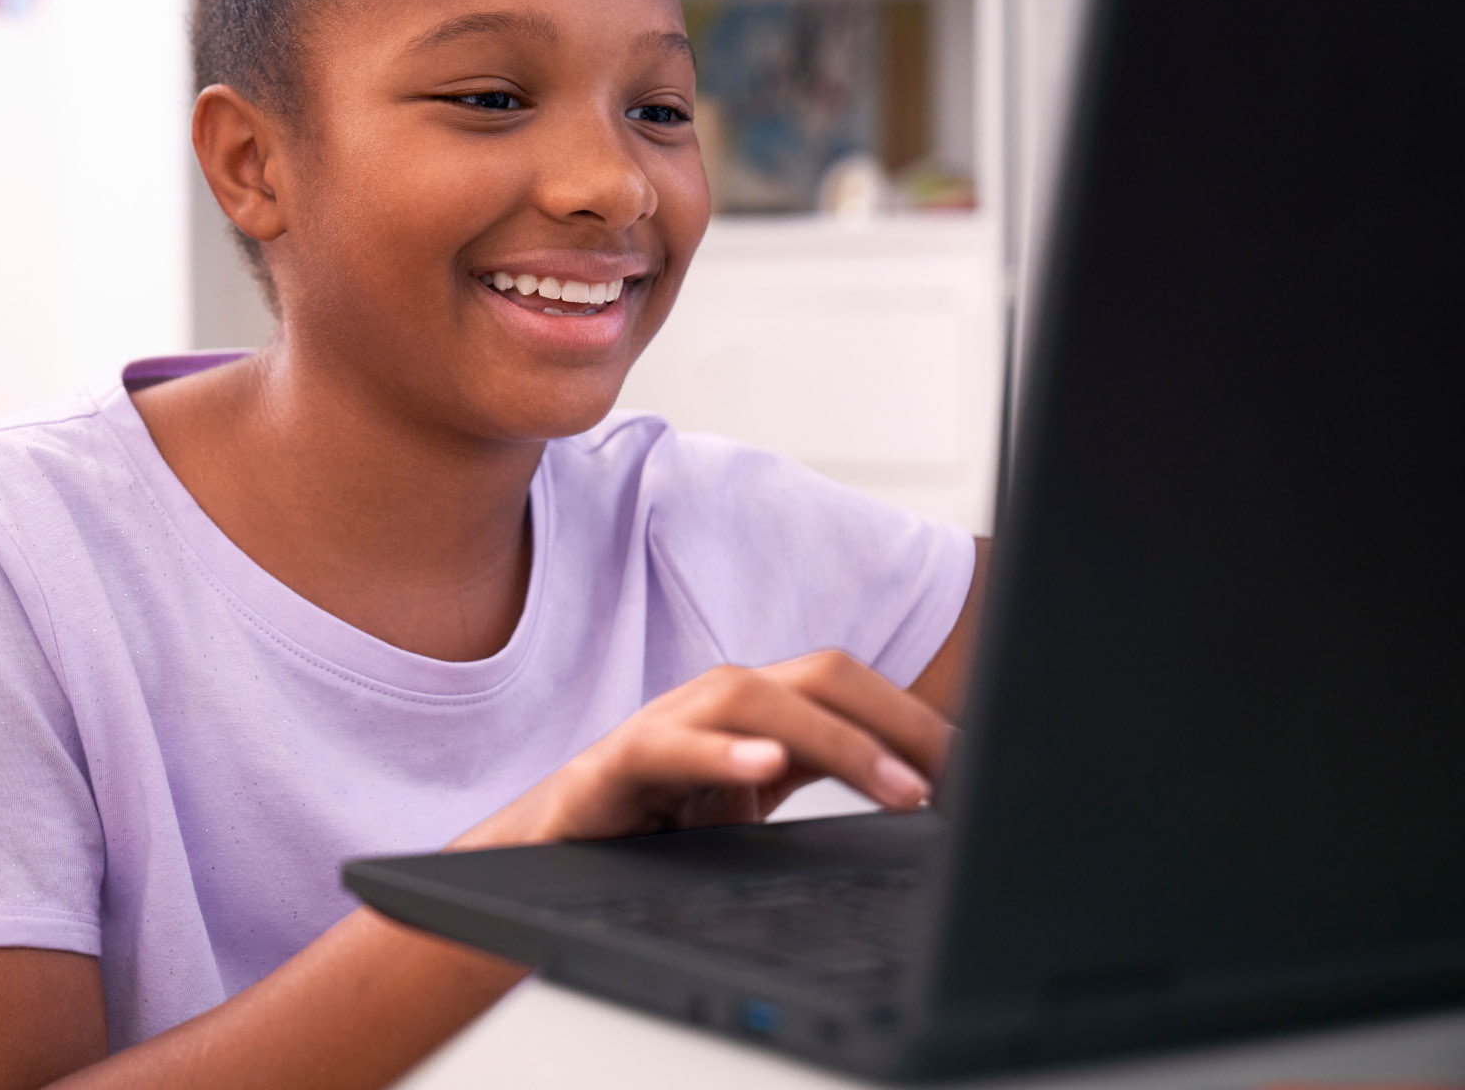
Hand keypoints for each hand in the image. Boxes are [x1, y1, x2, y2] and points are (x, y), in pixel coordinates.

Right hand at [458, 651, 951, 848]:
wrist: (551, 853)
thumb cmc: (653, 824)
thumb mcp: (754, 804)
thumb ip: (815, 777)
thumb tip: (916, 789)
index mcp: (757, 712)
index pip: (849, 686)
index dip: (915, 717)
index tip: (976, 765)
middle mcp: (715, 705)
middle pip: (818, 673)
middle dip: (893, 718)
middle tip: (953, 779)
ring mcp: (665, 726)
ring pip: (752, 696)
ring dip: (835, 739)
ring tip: (895, 786)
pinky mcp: (615, 765)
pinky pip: (665, 746)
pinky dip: (720, 754)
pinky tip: (764, 767)